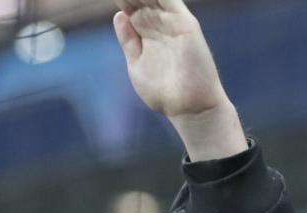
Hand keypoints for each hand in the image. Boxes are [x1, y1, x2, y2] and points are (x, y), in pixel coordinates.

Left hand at [114, 0, 245, 160]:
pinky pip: (170, 0)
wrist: (187, 108)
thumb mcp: (137, 64)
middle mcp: (159, 23)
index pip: (129, 5)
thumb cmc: (163, 92)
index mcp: (145, 32)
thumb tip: (119, 15)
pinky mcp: (184, 23)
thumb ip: (128, 40)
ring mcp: (172, 21)